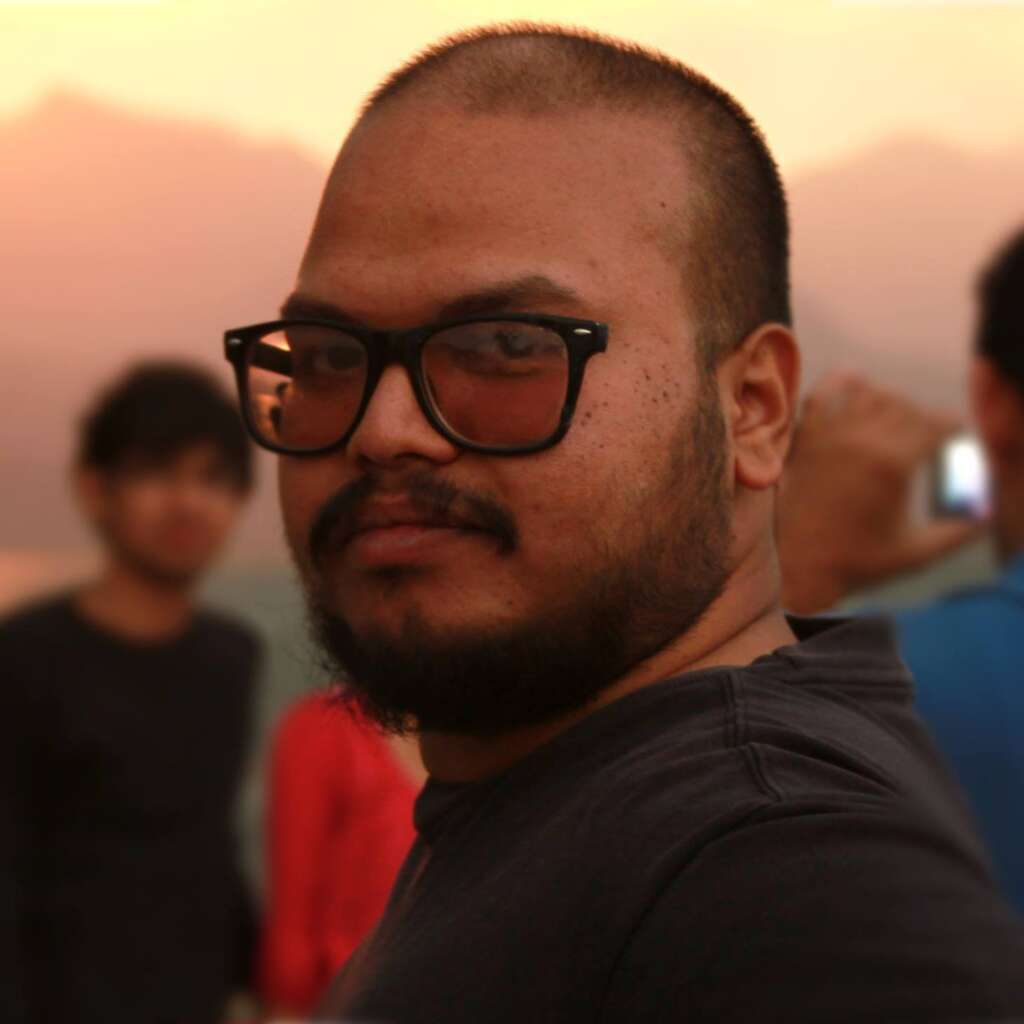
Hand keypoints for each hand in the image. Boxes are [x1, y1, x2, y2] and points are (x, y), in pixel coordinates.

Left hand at [777, 374, 983, 612]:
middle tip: (923, 435)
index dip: (951, 429)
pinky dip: (840, 383)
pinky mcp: (806, 438)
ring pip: (869, 393)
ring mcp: (831, 435)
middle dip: (922, 417)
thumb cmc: (858, 562)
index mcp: (896, 464)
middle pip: (906, 406)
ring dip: (888, 400)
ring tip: (894, 418)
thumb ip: (958, 532)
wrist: (799, 566)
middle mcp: (864, 440)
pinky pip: (823, 393)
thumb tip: (985, 513)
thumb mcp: (917, 552)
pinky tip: (854, 386)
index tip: (952, 437)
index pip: (937, 424)